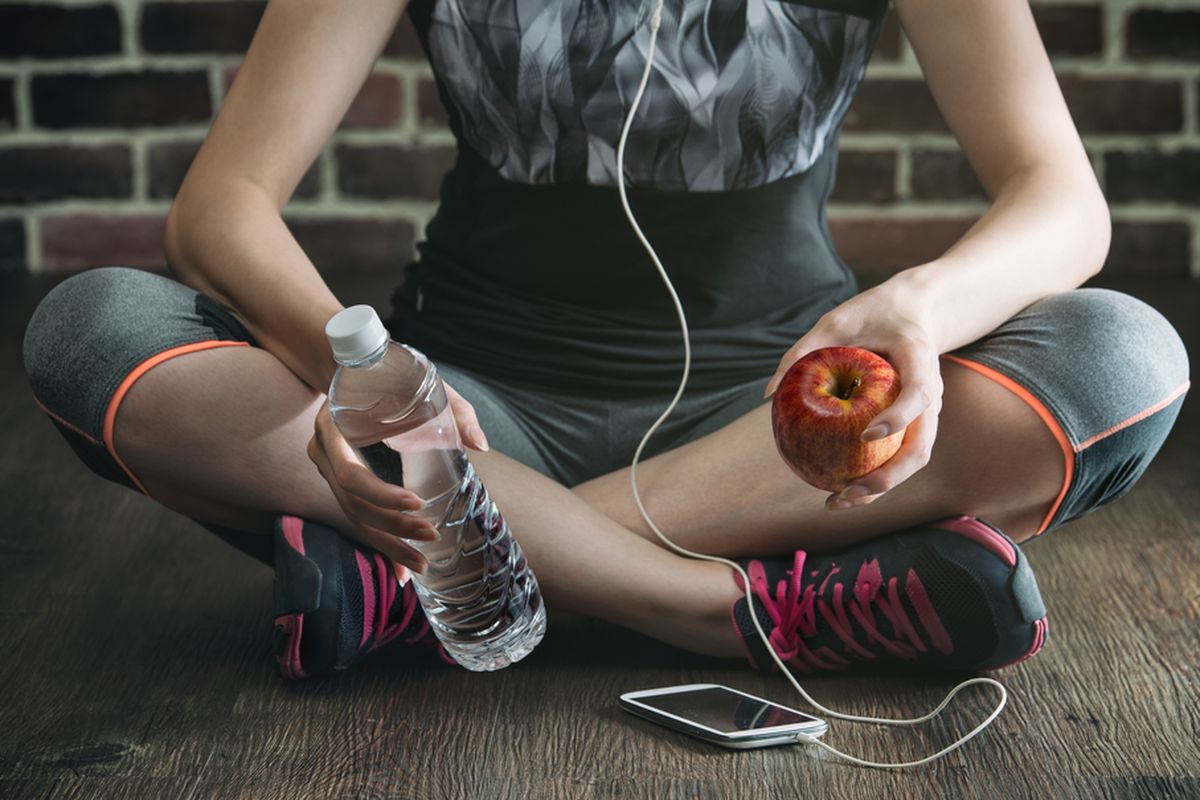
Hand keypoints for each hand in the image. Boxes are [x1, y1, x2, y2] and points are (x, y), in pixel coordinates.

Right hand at [306, 383, 488, 577]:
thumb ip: (455, 410)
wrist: (352, 369)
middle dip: (392, 527)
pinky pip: (358, 517)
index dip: (381, 494)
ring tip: (422, 565)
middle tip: (430, 537)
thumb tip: (480, 444)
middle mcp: (323, 452)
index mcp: (333, 426)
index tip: (417, 502)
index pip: (350, 473)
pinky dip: (382, 544)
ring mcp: (327, 470)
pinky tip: (403, 573)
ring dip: (388, 544)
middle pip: (353, 504)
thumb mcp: (424, 382)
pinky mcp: (340, 483)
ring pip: (354, 517)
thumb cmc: (391, 374)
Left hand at [764, 279, 942, 509]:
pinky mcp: (915, 422)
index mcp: (920, 358)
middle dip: (889, 476)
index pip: (919, 394)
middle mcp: (931, 391)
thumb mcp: (838, 319)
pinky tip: (839, 490)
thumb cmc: (874, 313)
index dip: (897, 418)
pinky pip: (899, 455)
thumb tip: (769, 392)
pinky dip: (875, 476)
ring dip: (881, 487)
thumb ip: (805, 348)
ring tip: (838, 501)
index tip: (865, 435)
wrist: (916, 311)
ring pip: (913, 459)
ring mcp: (926, 411)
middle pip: (921, 445)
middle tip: (849, 490)